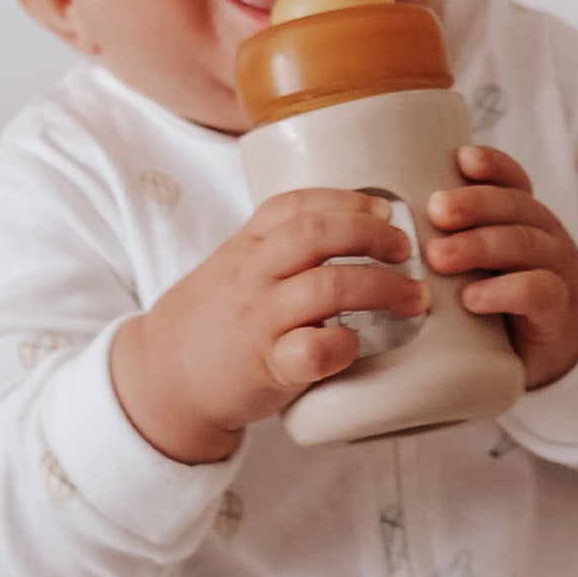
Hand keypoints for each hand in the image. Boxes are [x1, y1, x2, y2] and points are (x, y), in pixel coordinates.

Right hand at [111, 189, 431, 462]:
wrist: (163, 376)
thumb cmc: (218, 320)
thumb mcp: (238, 268)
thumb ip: (281, 250)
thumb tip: (360, 231)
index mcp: (246, 246)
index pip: (295, 205)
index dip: (345, 200)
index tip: (383, 208)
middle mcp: (252, 276)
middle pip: (315, 236)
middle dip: (372, 235)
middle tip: (406, 250)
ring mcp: (259, 320)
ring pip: (325, 287)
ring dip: (381, 287)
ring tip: (413, 298)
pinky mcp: (267, 367)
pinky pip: (311, 350)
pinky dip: (343, 345)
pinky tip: (358, 345)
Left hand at [425, 145, 577, 389]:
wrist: (556, 345)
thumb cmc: (502, 297)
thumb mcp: (480, 260)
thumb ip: (447, 238)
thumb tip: (379, 224)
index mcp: (521, 216)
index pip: (512, 179)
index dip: (491, 165)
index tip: (461, 158)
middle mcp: (542, 233)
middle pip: (515, 205)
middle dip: (473, 204)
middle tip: (435, 211)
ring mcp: (554, 269)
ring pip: (525, 243)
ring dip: (479, 245)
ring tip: (438, 257)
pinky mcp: (557, 310)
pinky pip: (540, 291)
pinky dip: (504, 292)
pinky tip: (472, 297)